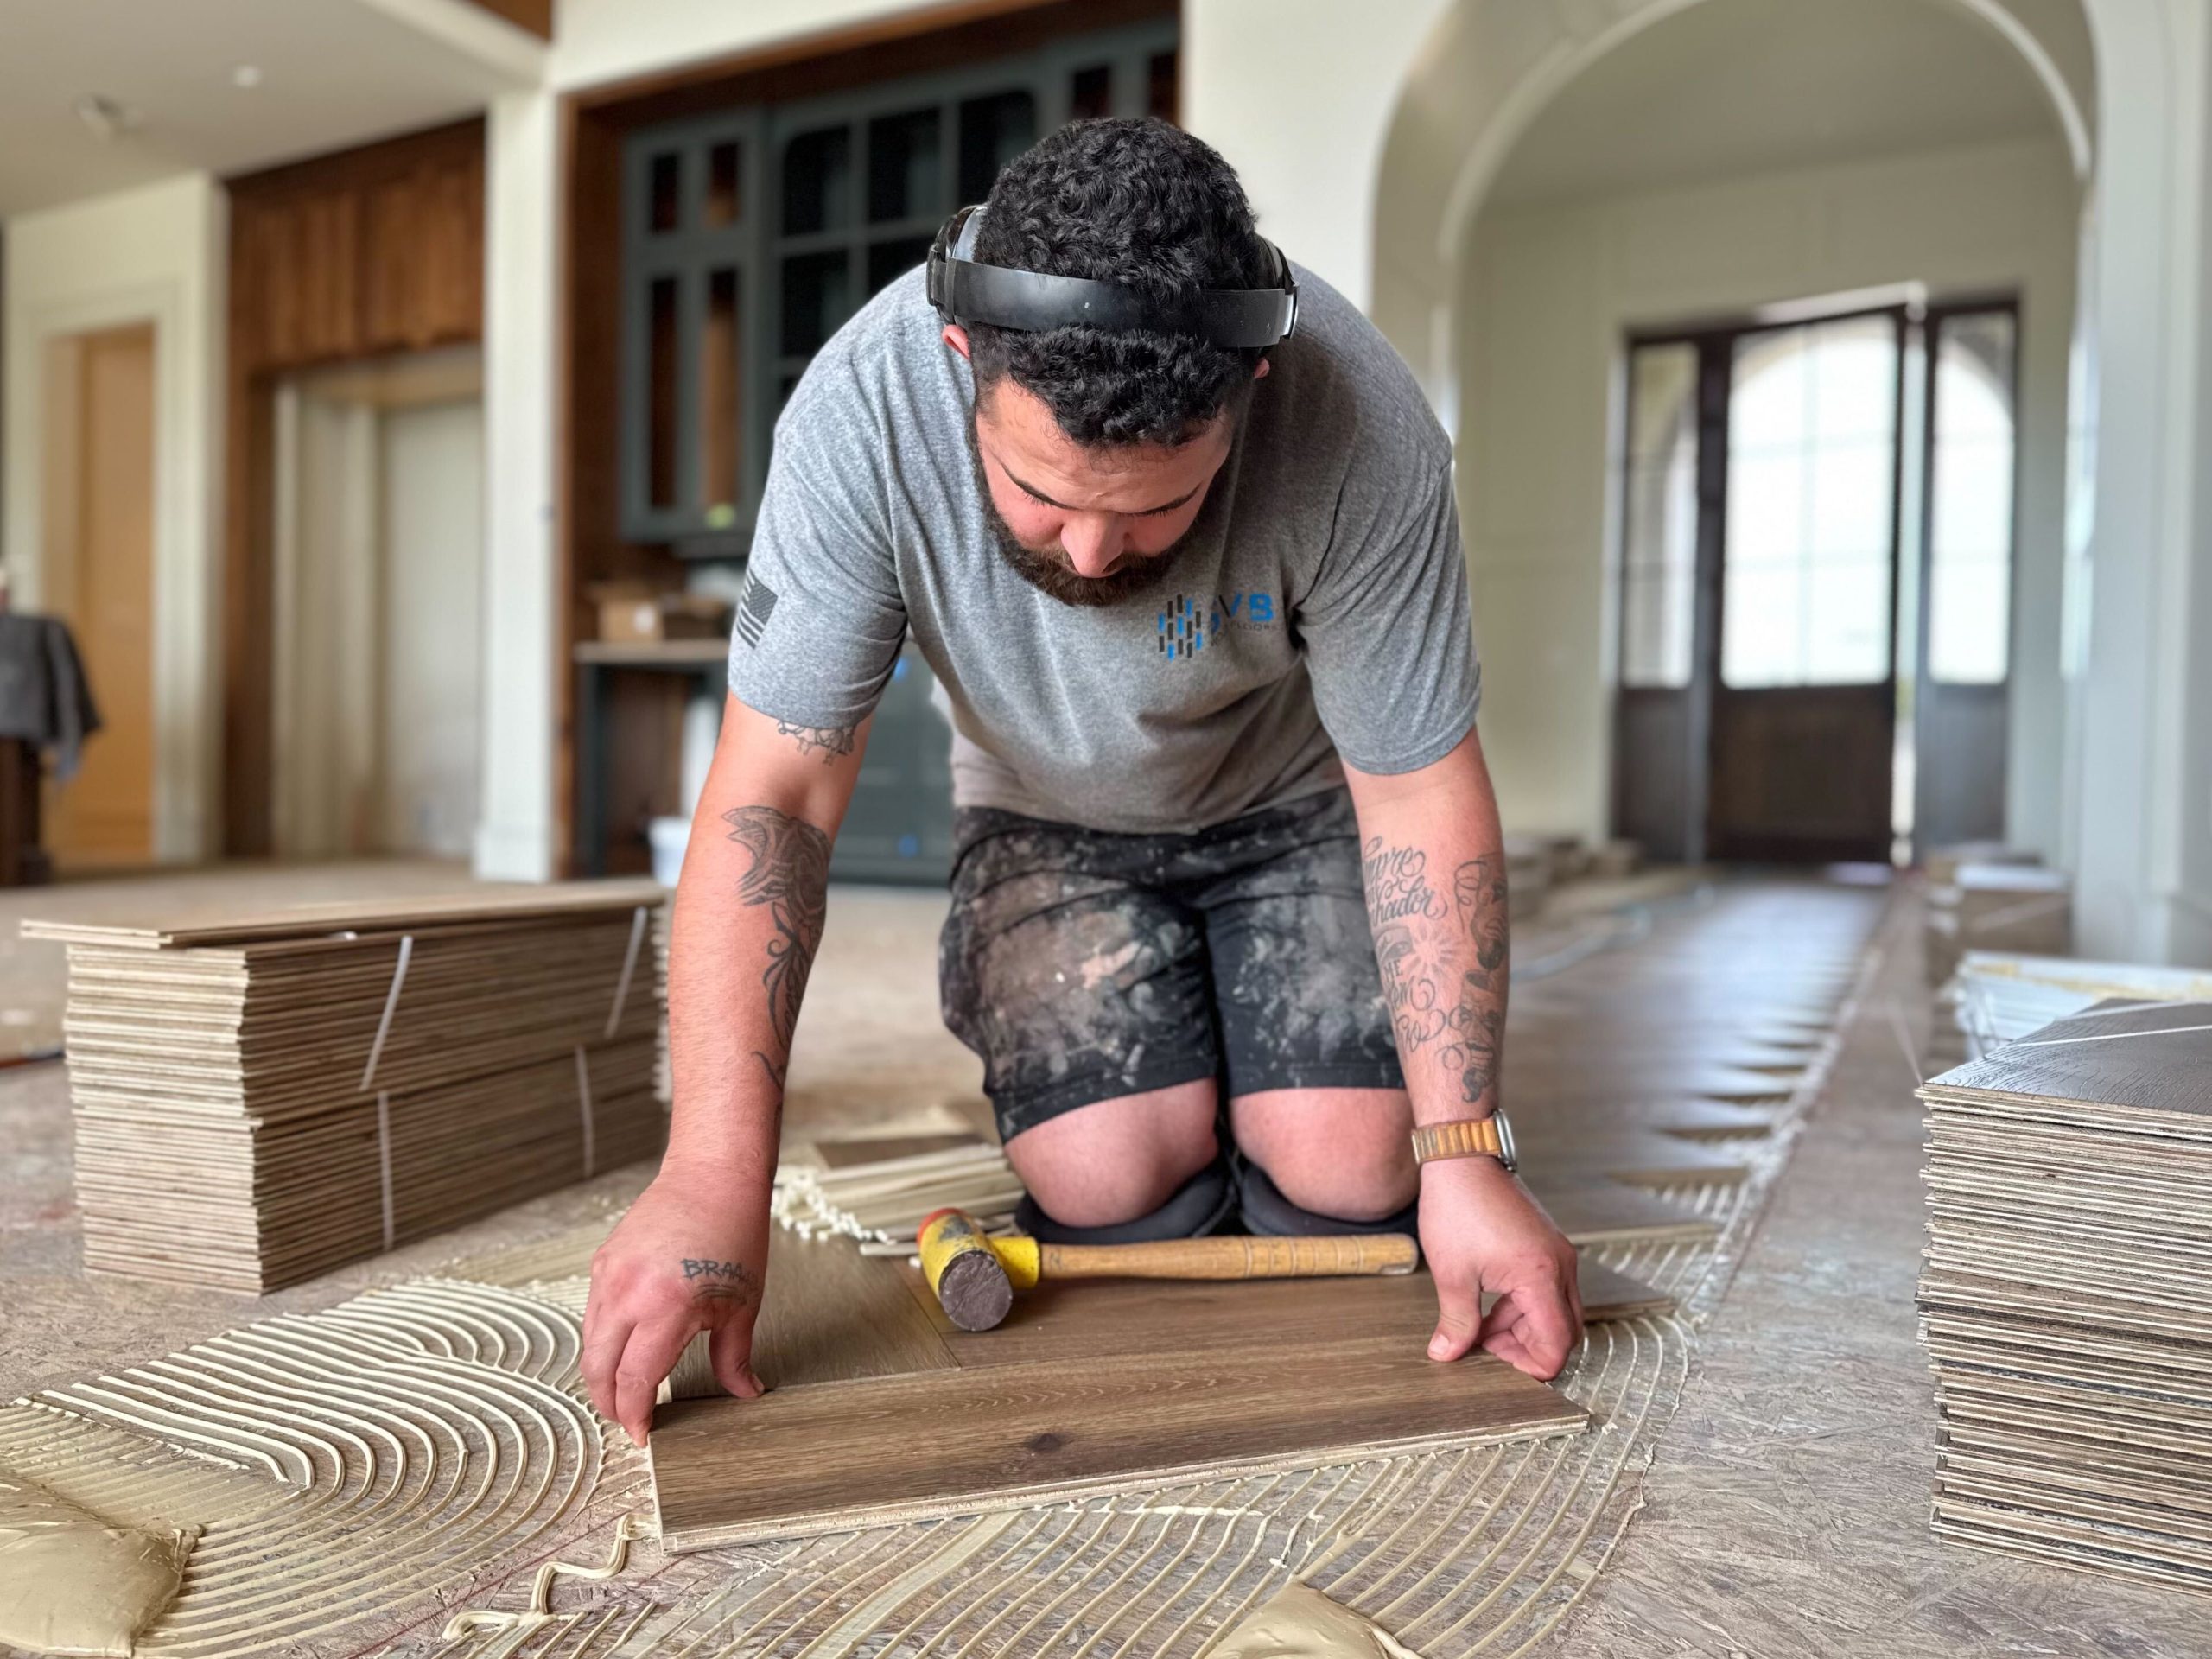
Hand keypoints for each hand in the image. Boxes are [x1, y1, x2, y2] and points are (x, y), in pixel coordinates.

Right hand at [582, 1164, 770, 1445]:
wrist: (713, 1176)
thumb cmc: (735, 1231)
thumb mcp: (743, 1304)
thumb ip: (735, 1357)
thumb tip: (744, 1393)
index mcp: (666, 1308)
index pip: (634, 1381)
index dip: (634, 1415)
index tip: (642, 1433)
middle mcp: (629, 1293)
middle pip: (598, 1370)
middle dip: (609, 1403)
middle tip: (628, 1418)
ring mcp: (610, 1275)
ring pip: (590, 1343)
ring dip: (602, 1372)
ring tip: (625, 1388)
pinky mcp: (602, 1261)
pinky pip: (592, 1313)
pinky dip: (602, 1338)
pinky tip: (623, 1346)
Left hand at [1417, 1155, 1582, 1378]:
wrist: (1462, 1158)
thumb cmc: (1458, 1206)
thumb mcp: (1453, 1273)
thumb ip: (1456, 1321)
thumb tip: (1447, 1354)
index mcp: (1541, 1275)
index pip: (1558, 1343)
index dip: (1533, 1366)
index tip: (1500, 1368)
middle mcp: (1560, 1265)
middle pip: (1564, 1331)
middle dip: (1528, 1349)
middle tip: (1488, 1352)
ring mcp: (1556, 1253)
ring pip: (1555, 1311)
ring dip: (1523, 1328)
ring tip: (1480, 1329)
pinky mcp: (1547, 1244)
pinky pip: (1548, 1289)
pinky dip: (1524, 1306)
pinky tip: (1489, 1307)